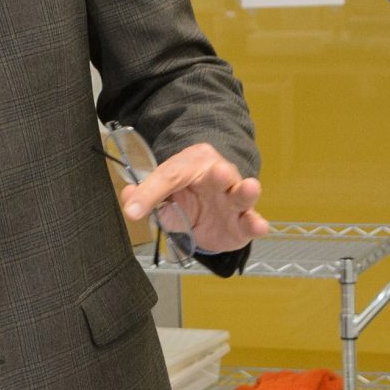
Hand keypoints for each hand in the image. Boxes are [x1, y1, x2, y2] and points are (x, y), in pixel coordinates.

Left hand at [122, 142, 269, 253]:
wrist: (208, 209)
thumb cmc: (186, 194)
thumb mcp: (163, 192)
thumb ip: (146, 196)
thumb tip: (130, 205)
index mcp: (193, 164)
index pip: (171, 175)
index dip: (152, 191)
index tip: (134, 210)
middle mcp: (219, 176)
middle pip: (219, 174)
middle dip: (219, 174)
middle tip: (219, 172)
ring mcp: (233, 199)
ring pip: (241, 194)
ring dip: (246, 192)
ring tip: (250, 188)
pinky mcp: (243, 222)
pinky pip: (252, 221)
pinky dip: (256, 224)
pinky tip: (259, 225)